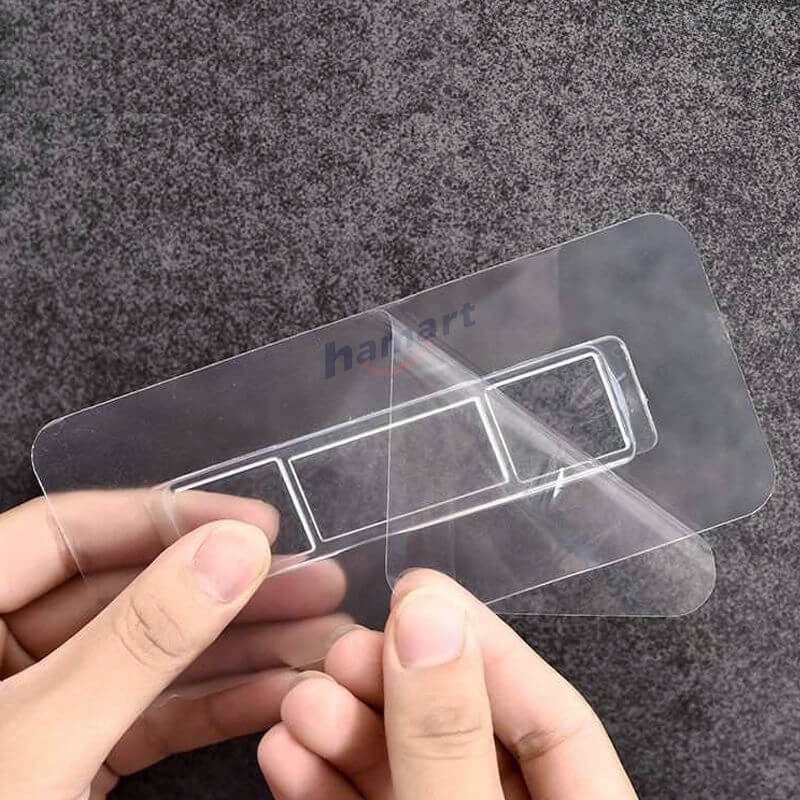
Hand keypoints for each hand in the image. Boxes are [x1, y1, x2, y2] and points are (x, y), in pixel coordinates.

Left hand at [0, 490, 346, 799]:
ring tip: (324, 634)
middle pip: (129, 591)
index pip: (71, 532)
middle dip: (229, 589)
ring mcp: (43, 706)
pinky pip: (151, 716)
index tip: (259, 523)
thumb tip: (235, 549)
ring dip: (242, 647)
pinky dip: (218, 705)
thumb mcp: (38, 739)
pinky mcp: (74, 757)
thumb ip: (138, 639)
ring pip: (153, 654)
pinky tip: (283, 692)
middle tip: (317, 583)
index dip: (169, 518)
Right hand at [258, 569, 637, 799]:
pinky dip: (325, 788)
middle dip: (396, 688)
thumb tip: (428, 616)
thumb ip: (449, 739)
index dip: (485, 649)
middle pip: (465, 738)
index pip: (553, 719)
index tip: (418, 594)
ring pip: (407, 773)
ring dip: (347, 735)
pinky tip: (285, 755)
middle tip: (343, 650)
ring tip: (299, 699)